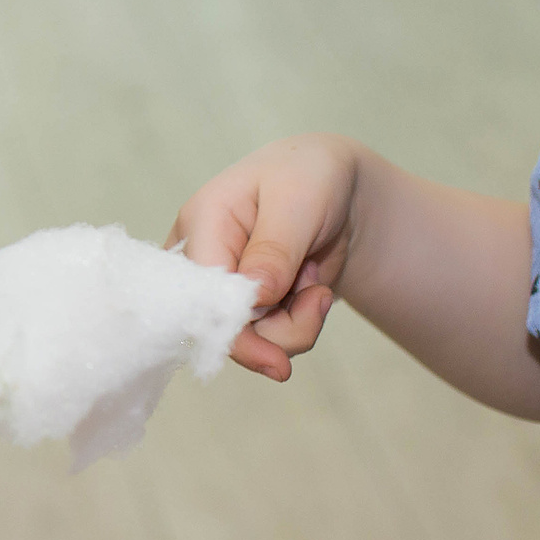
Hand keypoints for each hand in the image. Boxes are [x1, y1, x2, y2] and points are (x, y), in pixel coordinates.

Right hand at [166, 134, 361, 381]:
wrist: (339, 188)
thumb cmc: (310, 178)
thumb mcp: (298, 201)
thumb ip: (274, 249)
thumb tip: (253, 300)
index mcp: (202, 223)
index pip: (200, 293)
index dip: (234, 331)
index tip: (277, 361)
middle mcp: (203, 259)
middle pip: (222, 325)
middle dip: (279, 329)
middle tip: (318, 300)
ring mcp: (225, 285)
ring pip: (251, 339)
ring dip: (296, 325)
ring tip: (316, 286)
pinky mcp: (248, 304)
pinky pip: (270, 338)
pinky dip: (299, 323)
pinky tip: (310, 290)